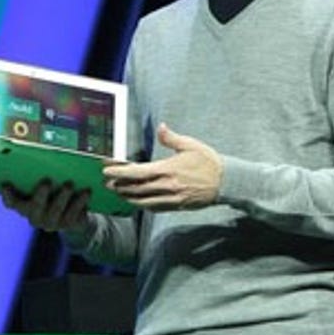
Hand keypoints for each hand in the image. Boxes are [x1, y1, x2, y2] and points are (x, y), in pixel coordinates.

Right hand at [1, 179, 90, 231]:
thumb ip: (36, 177)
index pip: (11, 203)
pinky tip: (86, 192)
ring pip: (56, 210)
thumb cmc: (53, 194)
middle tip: (47, 181)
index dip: (7, 195)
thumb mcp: (43, 185)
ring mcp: (51, 223)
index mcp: (24, 206)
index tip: (6, 184)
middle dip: (40, 195)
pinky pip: (74, 215)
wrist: (75, 215)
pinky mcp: (68, 226)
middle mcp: (35, 217)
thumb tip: (36, 155)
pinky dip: (80, 202)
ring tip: (69, 184)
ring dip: (62, 196)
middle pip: (34, 207)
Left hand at [102, 123, 221, 210]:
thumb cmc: (208, 162)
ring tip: (117, 191)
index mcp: (168, 169)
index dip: (120, 172)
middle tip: (106, 182)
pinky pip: (155, 208)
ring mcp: (172, 198)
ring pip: (143, 201)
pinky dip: (143, 205)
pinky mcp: (177, 206)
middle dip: (119, 185)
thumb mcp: (191, 145)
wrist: (227, 182)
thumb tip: (161, 126)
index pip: (137, 172)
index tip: (106, 169)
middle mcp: (167, 186)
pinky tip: (136, 201)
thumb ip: (171, 138)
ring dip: (128, 197)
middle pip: (136, 188)